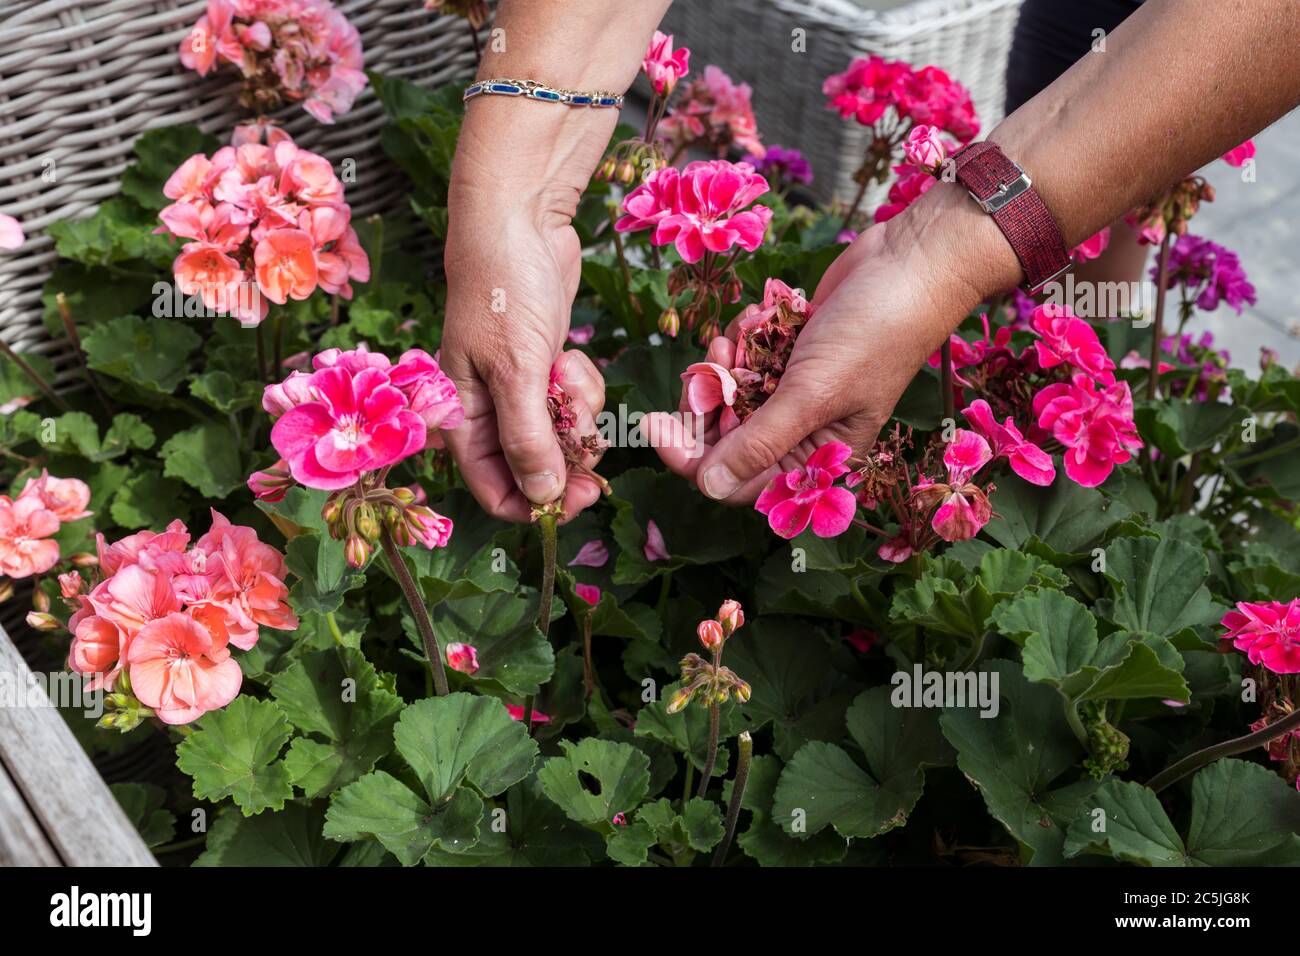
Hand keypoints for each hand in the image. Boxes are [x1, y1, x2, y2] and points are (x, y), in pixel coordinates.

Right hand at [441, 199, 606, 522]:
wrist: (520, 221)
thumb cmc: (503, 291)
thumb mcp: (516, 370)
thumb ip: (527, 438)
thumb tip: (541, 499)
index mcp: (462, 420)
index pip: (495, 491)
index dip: (536, 505)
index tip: (579, 499)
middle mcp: (487, 412)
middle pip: (535, 469)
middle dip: (566, 454)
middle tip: (589, 435)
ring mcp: (519, 390)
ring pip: (561, 436)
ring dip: (578, 415)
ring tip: (569, 373)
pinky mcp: (547, 368)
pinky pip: (574, 402)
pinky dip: (582, 386)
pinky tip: (573, 356)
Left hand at [649, 194, 1004, 502]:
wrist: (912, 261)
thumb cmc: (875, 333)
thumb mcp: (811, 394)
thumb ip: (759, 444)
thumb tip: (709, 488)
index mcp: (821, 458)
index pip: (739, 481)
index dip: (694, 461)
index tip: (656, 426)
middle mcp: (806, 432)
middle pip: (725, 441)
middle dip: (704, 405)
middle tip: (696, 367)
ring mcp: (797, 391)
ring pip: (730, 397)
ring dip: (722, 365)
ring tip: (730, 337)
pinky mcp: (790, 354)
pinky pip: (744, 359)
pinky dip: (741, 338)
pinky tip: (754, 315)